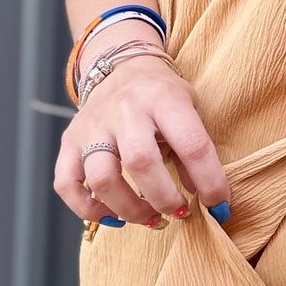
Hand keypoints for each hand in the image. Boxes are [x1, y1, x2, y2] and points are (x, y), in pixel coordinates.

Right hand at [54, 56, 230, 227]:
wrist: (124, 68)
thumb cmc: (163, 97)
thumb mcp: (190, 111)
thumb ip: (196, 152)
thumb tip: (205, 198)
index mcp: (163, 98)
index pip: (191, 144)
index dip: (209, 182)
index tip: (218, 205)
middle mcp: (124, 109)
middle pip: (140, 161)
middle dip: (164, 198)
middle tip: (179, 211)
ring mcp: (92, 125)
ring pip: (102, 178)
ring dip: (130, 209)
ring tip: (150, 217)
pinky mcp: (70, 141)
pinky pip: (67, 184)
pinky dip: (88, 209)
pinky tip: (112, 215)